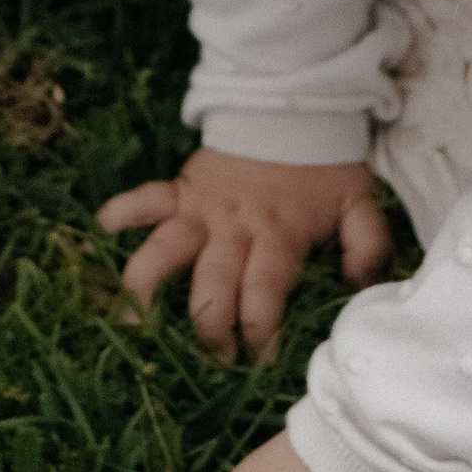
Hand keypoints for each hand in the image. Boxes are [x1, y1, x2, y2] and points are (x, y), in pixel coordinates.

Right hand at [99, 147, 390, 362]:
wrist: (292, 111)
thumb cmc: (325, 169)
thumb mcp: (360, 204)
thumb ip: (368, 245)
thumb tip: (360, 284)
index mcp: (279, 234)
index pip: (264, 290)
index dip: (259, 329)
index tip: (259, 360)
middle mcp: (235, 226)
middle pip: (212, 284)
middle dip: (209, 328)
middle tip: (213, 361)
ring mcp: (202, 208)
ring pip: (166, 248)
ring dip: (147, 285)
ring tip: (134, 324)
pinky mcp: (181, 189)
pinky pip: (146, 197)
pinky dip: (123, 210)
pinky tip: (103, 229)